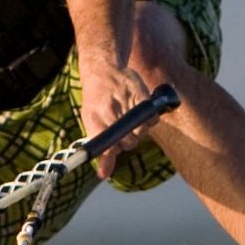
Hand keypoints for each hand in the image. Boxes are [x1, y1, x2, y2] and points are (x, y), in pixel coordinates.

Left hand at [79, 50, 162, 178]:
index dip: (116, 150)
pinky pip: (152, 118)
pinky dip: (150, 120)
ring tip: (132, 119)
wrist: (103, 69)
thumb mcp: (92, 123)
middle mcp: (108, 111)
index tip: (117, 145)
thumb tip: (103, 175)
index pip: (110, 148)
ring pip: (142, 131)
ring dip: (141, 130)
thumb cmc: (97, 100)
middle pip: (130, 142)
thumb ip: (101, 150)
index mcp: (94, 120)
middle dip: (130, 140)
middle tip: (125, 130)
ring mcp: (125, 101)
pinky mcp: (140, 93)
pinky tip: (141, 112)